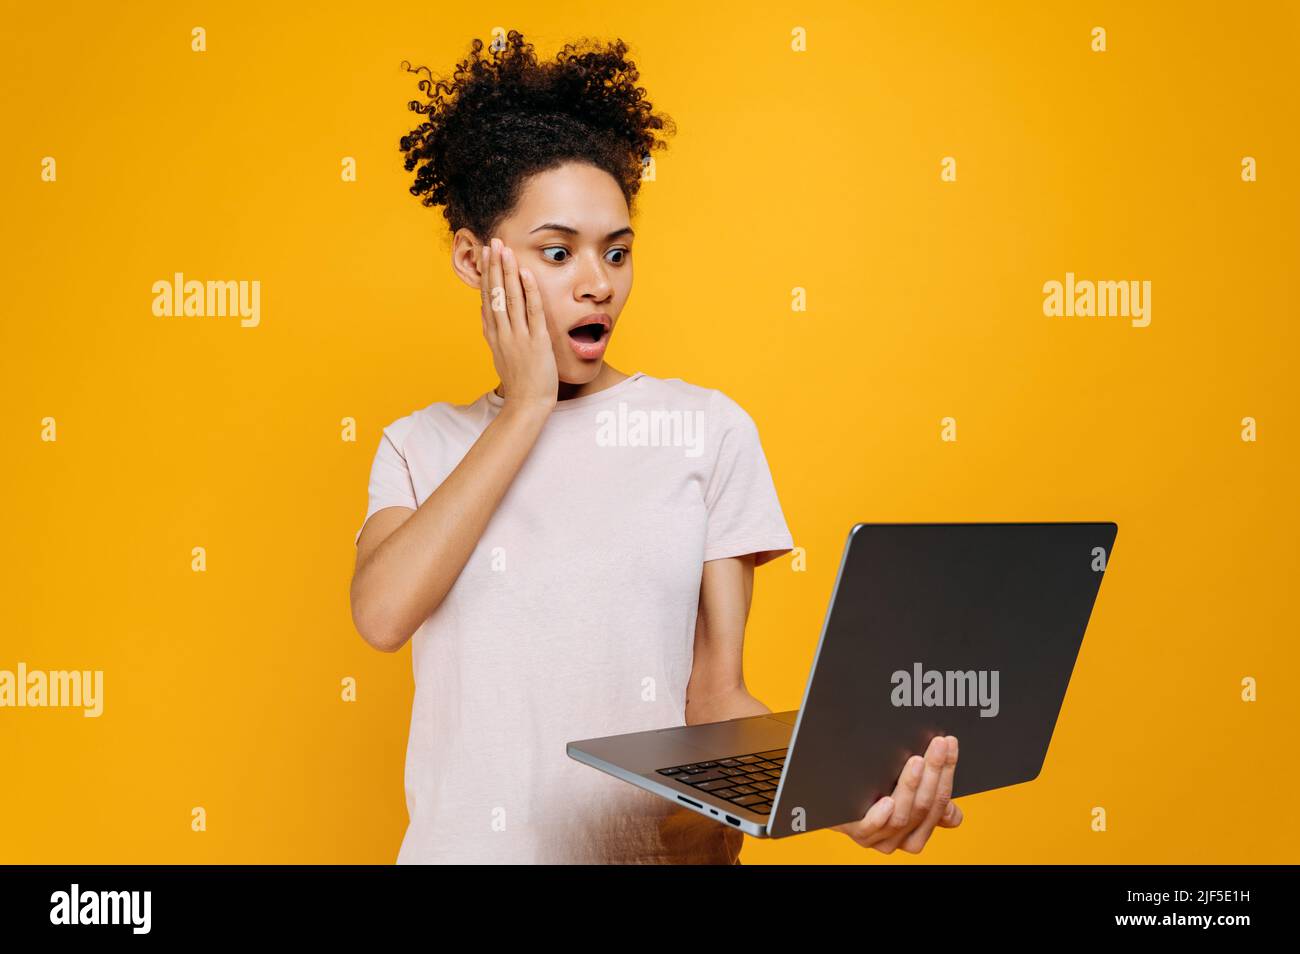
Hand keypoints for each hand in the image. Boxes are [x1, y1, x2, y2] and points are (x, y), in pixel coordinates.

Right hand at [479, 236, 557, 410]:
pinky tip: (526, 273)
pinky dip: (528, 291)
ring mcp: (517, 336)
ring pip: (510, 298)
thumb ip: (492, 332)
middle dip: (493, 266)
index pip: (487, 297)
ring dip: (507, 271)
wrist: (527, 404)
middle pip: (495, 293)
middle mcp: (502, 332)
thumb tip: (485, 313)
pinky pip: (531, 311)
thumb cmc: (518, 381)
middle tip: (492, 242)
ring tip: (504, 250)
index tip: (485, 254)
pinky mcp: (535, 341)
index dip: (486, 274)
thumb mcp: (499, 354)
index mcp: (493, 334)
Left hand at [830, 735, 963, 853]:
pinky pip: (871, 827)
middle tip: (938, 744)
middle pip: (924, 807)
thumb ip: (926, 798)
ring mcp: (878, 837)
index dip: (948, 773)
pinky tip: (887, 800)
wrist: (827, 793)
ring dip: (911, 786)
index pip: (941, 805)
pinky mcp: (856, 832)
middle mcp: (901, 838)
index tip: (950, 744)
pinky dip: (881, 815)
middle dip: (934, 772)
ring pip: (902, 816)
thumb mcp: (902, 789)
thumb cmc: (869, 790)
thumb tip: (954, 812)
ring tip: (916, 761)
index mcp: (918, 831)